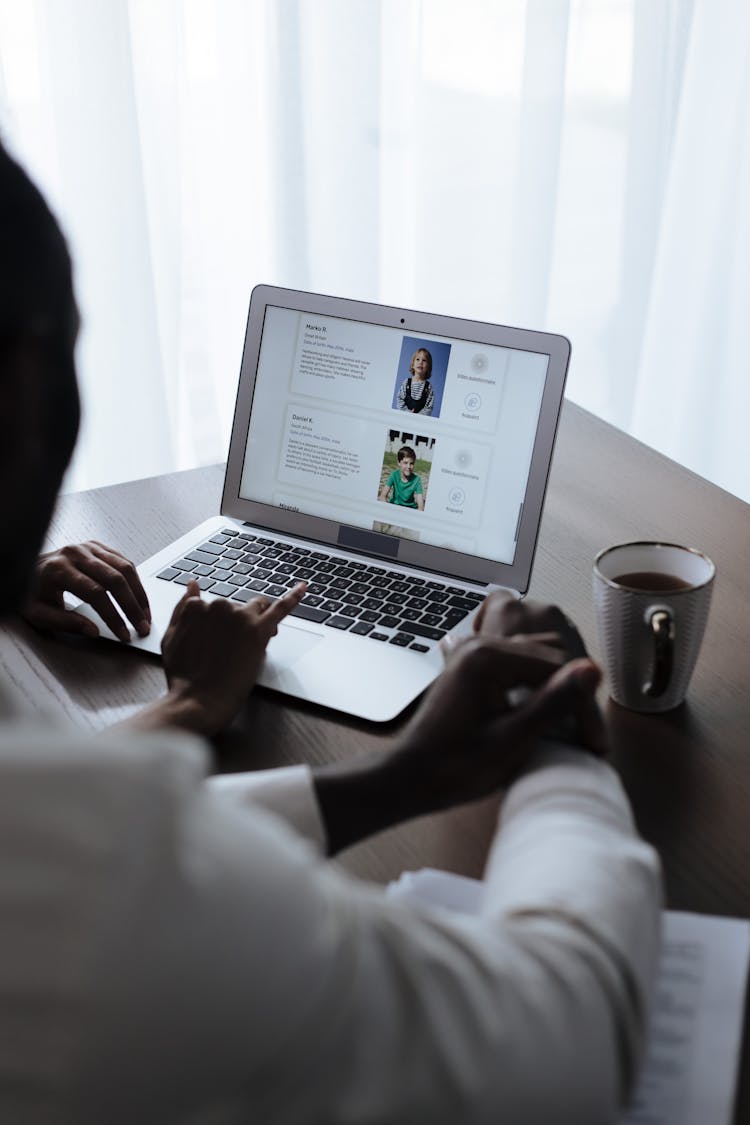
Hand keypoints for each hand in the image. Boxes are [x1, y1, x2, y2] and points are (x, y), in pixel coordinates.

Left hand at [21, 541, 150, 641]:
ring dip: (139, 593)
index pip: (96, 593)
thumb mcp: (38, 614)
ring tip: (146, 614)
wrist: (23, 568)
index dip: (113, 616)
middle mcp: (75, 554)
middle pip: (115, 579)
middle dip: (132, 607)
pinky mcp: (97, 546)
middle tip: (143, 627)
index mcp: (59, 569)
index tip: (124, 633)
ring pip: (124, 567)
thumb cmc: (30, 591)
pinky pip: (123, 560)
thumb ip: (65, 623)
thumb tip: (94, 631)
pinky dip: (135, 580)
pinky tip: (139, 597)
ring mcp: (88, 547)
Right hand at [159, 580, 305, 733]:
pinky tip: (302, 588)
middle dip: (239, 624)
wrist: (198, 700)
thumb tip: (192, 586)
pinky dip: (294, 596)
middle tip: (235, 649)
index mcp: (197, 607)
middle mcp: (219, 606)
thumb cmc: (183, 675)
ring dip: (257, 619)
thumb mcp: (171, 637)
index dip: (222, 624)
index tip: (222, 639)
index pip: (217, 607)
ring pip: (257, 608)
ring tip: (252, 642)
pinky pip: (281, 607)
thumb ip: (182, 609)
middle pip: (237, 608)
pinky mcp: (259, 631)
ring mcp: (240, 617)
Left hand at [314, 592, 604, 853]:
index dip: (581, 704)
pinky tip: (539, 717)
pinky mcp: (471, 665)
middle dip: (570, 692)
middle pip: (548, 654)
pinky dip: (534, 687)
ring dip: (553, 688)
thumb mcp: (513, 740)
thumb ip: (554, 702)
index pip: (557, 665)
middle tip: (585, 738)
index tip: (594, 742)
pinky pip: (516, 665)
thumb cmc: (456, 767)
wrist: (412, 778)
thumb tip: (591, 668)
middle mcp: (479, 644)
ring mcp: (472, 652)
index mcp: (487, 656)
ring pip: (535, 658)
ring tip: (567, 729)